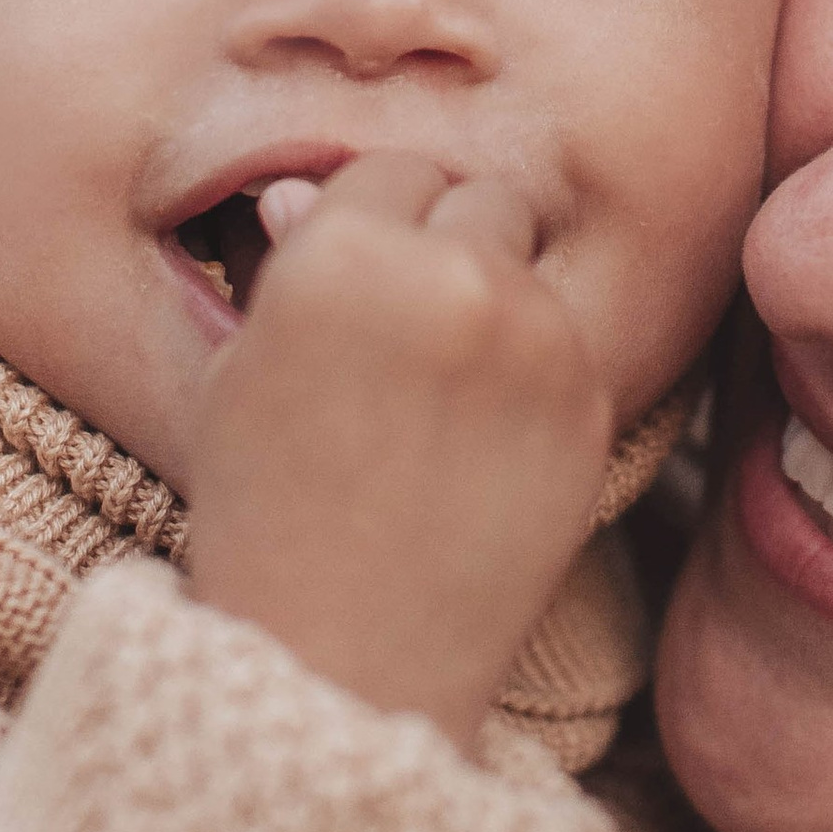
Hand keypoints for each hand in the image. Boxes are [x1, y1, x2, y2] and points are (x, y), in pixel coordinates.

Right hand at [182, 152, 614, 753]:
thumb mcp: (240, 376)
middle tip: (411, 326)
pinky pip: (569, 337)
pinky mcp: (593, 398)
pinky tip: (485, 434)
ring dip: (497, 294)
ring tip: (446, 386)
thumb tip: (308, 192)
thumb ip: (291, 267)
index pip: (388, 171)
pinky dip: (537, 366)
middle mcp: (449, 273)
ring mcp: (535, 336)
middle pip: (475, 196)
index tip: (363, 278)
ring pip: (531, 259)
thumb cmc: (265, 516)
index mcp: (341, 252)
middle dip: (445, 241)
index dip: (373, 224)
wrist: (345, 660)